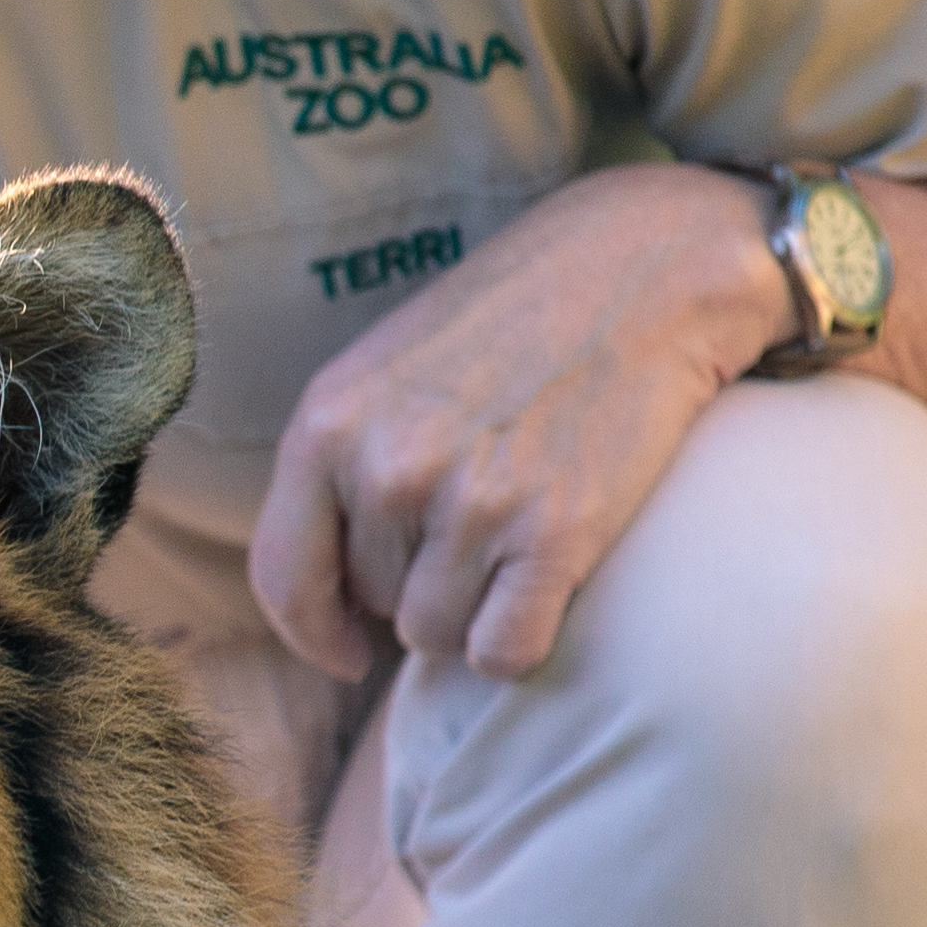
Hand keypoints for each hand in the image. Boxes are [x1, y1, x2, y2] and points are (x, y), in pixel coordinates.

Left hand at [246, 163, 782, 681]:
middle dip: (417, 583)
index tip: (344, 648)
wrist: (643, 274)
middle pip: (374, 604)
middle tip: (478, 513)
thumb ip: (342, 465)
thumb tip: (329, 591)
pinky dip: (521, 640)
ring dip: (472, 611)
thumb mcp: (386, 371)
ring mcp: (471, 504)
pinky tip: (544, 585)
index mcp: (328, 425)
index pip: (283, 575)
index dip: (311, 629)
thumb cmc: (513, 322)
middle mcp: (388, 469)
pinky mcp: (554, 534)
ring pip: (437, 636)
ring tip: (513, 530)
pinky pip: (503, 652)